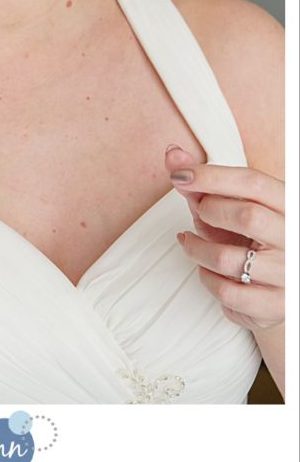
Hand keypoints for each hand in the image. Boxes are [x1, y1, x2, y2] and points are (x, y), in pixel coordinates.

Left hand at [164, 145, 284, 330]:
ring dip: (197, 249)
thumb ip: (205, 183)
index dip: (212, 176)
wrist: (284, 284)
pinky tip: (209, 271)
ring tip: (192, 243)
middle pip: (246, 216)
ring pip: (228, 258)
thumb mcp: (234, 206)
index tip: (180, 174)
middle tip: (201, 213)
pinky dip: (208, 279)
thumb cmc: (256, 237)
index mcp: (289, 205)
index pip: (253, 182)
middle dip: (210, 212)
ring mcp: (289, 274)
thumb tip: (173, 155)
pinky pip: (227, 292)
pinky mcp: (276, 306)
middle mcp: (295, 237)